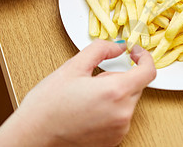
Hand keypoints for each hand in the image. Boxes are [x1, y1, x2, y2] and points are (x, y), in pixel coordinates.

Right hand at [0, 40, 155, 145]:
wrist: (33, 137)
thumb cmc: (48, 105)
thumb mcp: (73, 67)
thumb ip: (101, 49)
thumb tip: (119, 46)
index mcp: (116, 92)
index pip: (149, 71)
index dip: (144, 57)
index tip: (135, 52)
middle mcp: (123, 113)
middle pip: (136, 85)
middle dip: (120, 76)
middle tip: (93, 79)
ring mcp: (120, 129)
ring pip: (128, 100)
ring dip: (115, 93)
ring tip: (86, 97)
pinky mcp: (114, 140)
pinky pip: (121, 116)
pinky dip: (111, 109)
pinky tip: (88, 110)